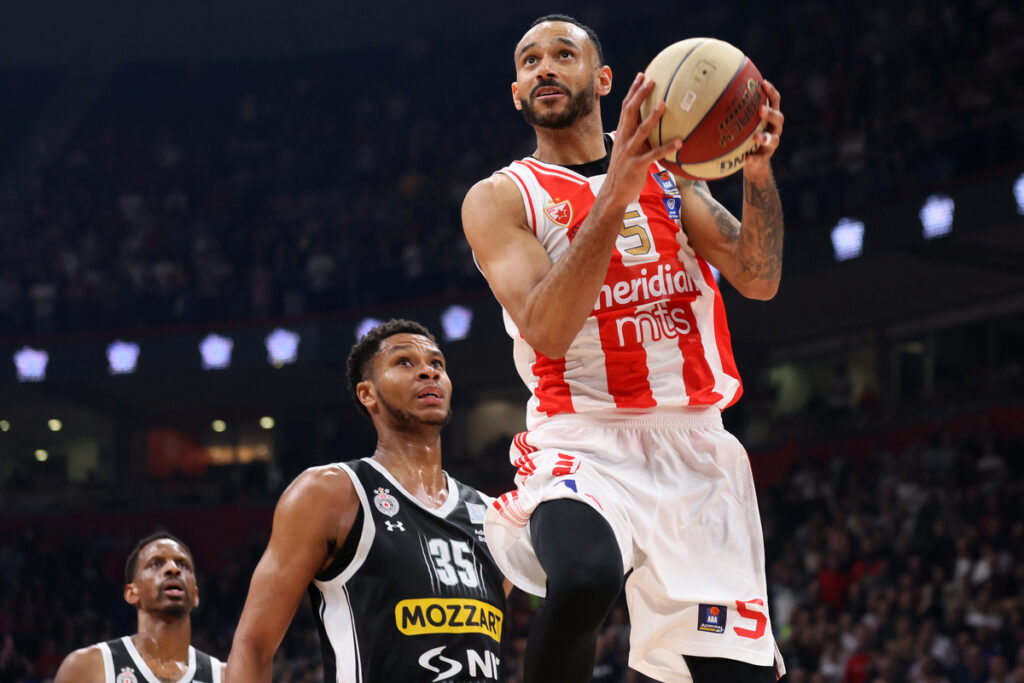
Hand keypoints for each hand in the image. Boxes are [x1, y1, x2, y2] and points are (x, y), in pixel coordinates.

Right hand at [604, 73, 681, 207]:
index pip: (626, 107)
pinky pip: (653, 155)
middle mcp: (623, 139)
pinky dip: (667, 147)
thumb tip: (657, 128)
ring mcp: (629, 152)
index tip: (642, 75)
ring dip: (652, 116)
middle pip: (630, 112)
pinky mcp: (636, 166)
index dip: (633, 91)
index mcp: (622, 134)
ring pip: (641, 131)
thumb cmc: (624, 172)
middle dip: (640, 95)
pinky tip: (680, 142)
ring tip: (664, 104)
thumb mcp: (629, 151)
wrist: (612, 194)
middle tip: (651, 79)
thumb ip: (640, 139)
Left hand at [744, 79, 782, 178]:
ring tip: (756, 138)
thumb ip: (735, 110)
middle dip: (770, 113)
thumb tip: (714, 94)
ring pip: (773, 139)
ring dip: (765, 137)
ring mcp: (772, 143)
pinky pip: (761, 158)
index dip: (771, 91)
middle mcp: (774, 128)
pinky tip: (746, 159)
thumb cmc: (745, 135)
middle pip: (778, 118)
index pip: (774, 100)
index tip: (763, 83)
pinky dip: (754, 159)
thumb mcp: (742, 122)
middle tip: (761, 110)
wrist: (754, 161)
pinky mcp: (766, 157)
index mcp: (769, 116)